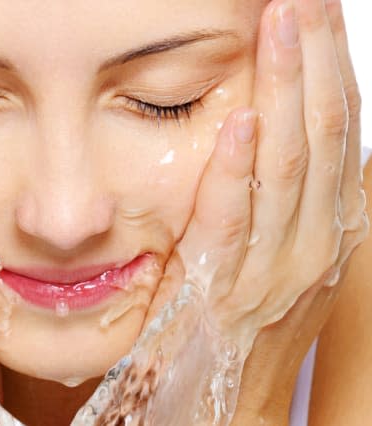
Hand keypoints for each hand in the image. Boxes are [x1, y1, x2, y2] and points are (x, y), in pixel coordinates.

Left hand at [74, 0, 367, 423]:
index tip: (320, 10)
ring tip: (284, 23)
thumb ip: (285, 201)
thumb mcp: (281, 255)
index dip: (333, 65)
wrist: (225, 398)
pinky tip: (244, 120)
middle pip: (326, 130)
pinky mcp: (223, 287)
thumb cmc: (247, 322)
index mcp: (329, 227)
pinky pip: (235, 221)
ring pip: (292, 164)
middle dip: (317, 56)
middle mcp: (315, 240)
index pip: (340, 128)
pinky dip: (241, 170)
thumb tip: (281, 132)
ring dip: (289, 89)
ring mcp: (275, 266)